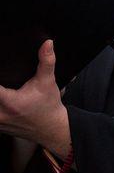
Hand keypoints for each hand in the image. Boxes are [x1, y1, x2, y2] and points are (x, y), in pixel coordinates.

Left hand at [0, 40, 71, 158]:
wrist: (51, 128)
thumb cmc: (48, 106)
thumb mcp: (48, 82)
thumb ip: (46, 61)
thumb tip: (47, 44)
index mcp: (10, 102)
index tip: (0, 73)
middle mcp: (0, 114)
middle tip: (5, 83)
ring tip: (5, 91)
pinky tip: (4, 100)